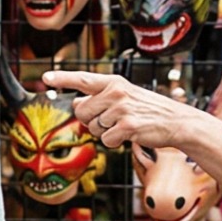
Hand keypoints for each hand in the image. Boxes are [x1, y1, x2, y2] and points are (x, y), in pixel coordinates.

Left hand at [42, 70, 205, 150]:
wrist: (175, 121)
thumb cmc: (147, 109)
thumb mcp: (124, 97)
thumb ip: (99, 98)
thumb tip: (75, 102)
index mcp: (113, 83)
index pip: (83, 79)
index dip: (62, 78)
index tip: (46, 78)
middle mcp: (116, 92)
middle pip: (82, 112)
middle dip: (91, 120)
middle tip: (112, 120)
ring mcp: (121, 109)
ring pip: (93, 128)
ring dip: (105, 132)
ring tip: (124, 126)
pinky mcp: (127, 126)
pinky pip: (106, 140)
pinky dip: (114, 142)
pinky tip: (128, 135)